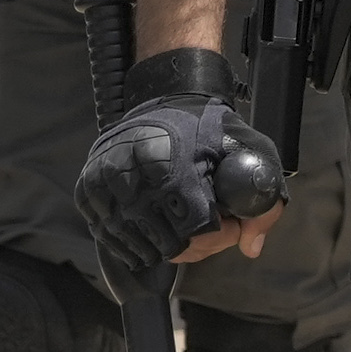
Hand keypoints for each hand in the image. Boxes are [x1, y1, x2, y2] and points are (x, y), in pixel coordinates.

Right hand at [74, 50, 286, 287]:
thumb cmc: (209, 130)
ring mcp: (104, 186)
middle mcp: (131, 177)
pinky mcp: (87, 192)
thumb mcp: (249, 151)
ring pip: (141, 247)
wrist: (163, 103)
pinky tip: (156, 231)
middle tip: (209, 227)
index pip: (197, 231)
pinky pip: (112, 238)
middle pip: (170, 245)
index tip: (230, 224)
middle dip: (199, 244)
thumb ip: (263, 200)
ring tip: (184, 224)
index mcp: (171, 166)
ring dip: (168, 246)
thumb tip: (251, 248)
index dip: (220, 235)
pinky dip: (137, 244)